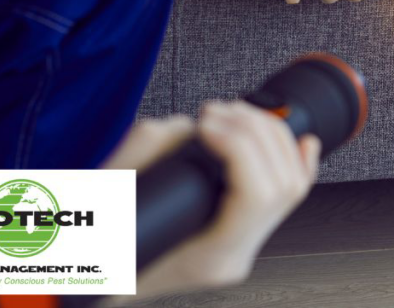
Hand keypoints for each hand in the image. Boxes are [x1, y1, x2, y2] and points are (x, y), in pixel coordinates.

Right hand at [104, 105, 319, 298]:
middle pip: (281, 183)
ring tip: (226, 114)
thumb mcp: (106, 199)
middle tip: (212, 112)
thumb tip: (186, 127)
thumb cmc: (92, 249)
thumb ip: (145, 154)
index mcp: (209, 257)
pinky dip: (296, 162)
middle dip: (253, 132)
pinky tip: (302, 140)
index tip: (204, 124)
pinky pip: (289, 195)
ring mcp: (244, 246)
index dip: (238, 146)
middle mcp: (235, 255)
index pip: (256, 195)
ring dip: (265, 136)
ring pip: (291, 184)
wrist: (91, 281)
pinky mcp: (242, 231)